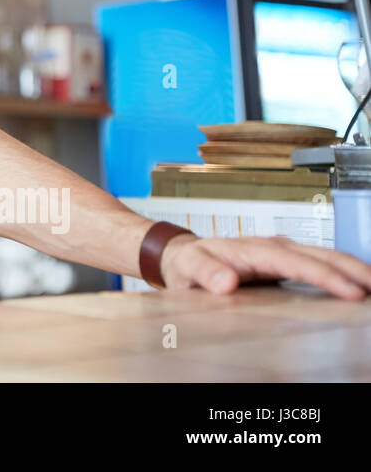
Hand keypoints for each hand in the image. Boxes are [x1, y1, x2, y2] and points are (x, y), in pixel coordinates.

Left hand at [161, 234, 370, 299]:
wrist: (184, 256)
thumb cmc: (188, 262)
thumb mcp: (188, 267)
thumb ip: (205, 273)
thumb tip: (227, 282)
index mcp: (251, 249)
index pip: (292, 262)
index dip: (322, 276)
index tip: (349, 291)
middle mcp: (271, 247)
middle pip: (316, 255)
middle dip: (349, 270)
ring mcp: (280, 252)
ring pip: (322, 257)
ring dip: (350, 269)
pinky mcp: (285, 262)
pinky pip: (317, 264)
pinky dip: (340, 272)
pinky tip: (356, 283)